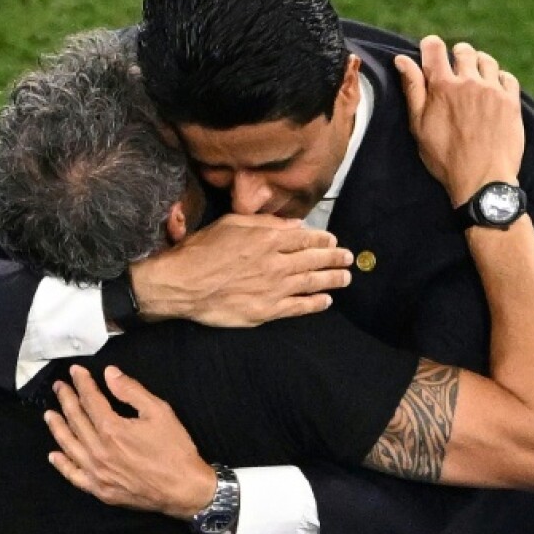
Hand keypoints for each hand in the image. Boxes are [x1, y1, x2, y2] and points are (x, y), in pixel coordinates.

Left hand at [44, 365, 216, 519]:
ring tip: (50, 414)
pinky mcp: (100, 490)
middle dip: (66, 400)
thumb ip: (131, 391)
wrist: (184, 489)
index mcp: (112, 429)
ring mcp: (96, 472)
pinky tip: (54, 455)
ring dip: (58, 428)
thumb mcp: (159, 411)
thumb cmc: (174, 449)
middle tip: (59, 387)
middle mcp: (98, 450)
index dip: (82, 383)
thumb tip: (109, 374)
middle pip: (76, 420)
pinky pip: (74, 476)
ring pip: (70, 446)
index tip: (75, 371)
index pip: (90, 400)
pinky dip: (62, 465)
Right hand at [129, 214, 352, 325]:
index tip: (334, 241)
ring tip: (346, 278)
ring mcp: (275, 288)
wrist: (184, 284)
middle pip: (313, 259)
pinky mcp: (268, 310)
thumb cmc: (202, 250)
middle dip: (335, 258)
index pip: (305, 238)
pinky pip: (298, 307)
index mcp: (269, 239)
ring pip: (311, 282)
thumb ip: (265, 223)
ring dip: (332, 279)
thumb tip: (294, 225)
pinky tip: (327, 301)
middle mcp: (277, 263)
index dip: (323, 240)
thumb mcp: (231, 224)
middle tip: (349, 258)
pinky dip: (315, 303)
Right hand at [394, 36, 525, 204]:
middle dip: (457, 57)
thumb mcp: (419, 126)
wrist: (483, 181)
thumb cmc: (445, 158)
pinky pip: (507, 77)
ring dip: (479, 66)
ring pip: (487, 60)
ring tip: (475, 83)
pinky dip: (500, 80)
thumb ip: (412, 89)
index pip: (434, 48)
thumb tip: (402, 59)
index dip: (430, 47)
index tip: (431, 54)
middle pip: (463, 50)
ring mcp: (493, 90)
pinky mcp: (511, 101)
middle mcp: (469, 82)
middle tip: (455, 74)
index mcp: (442, 86)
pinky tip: (493, 93)